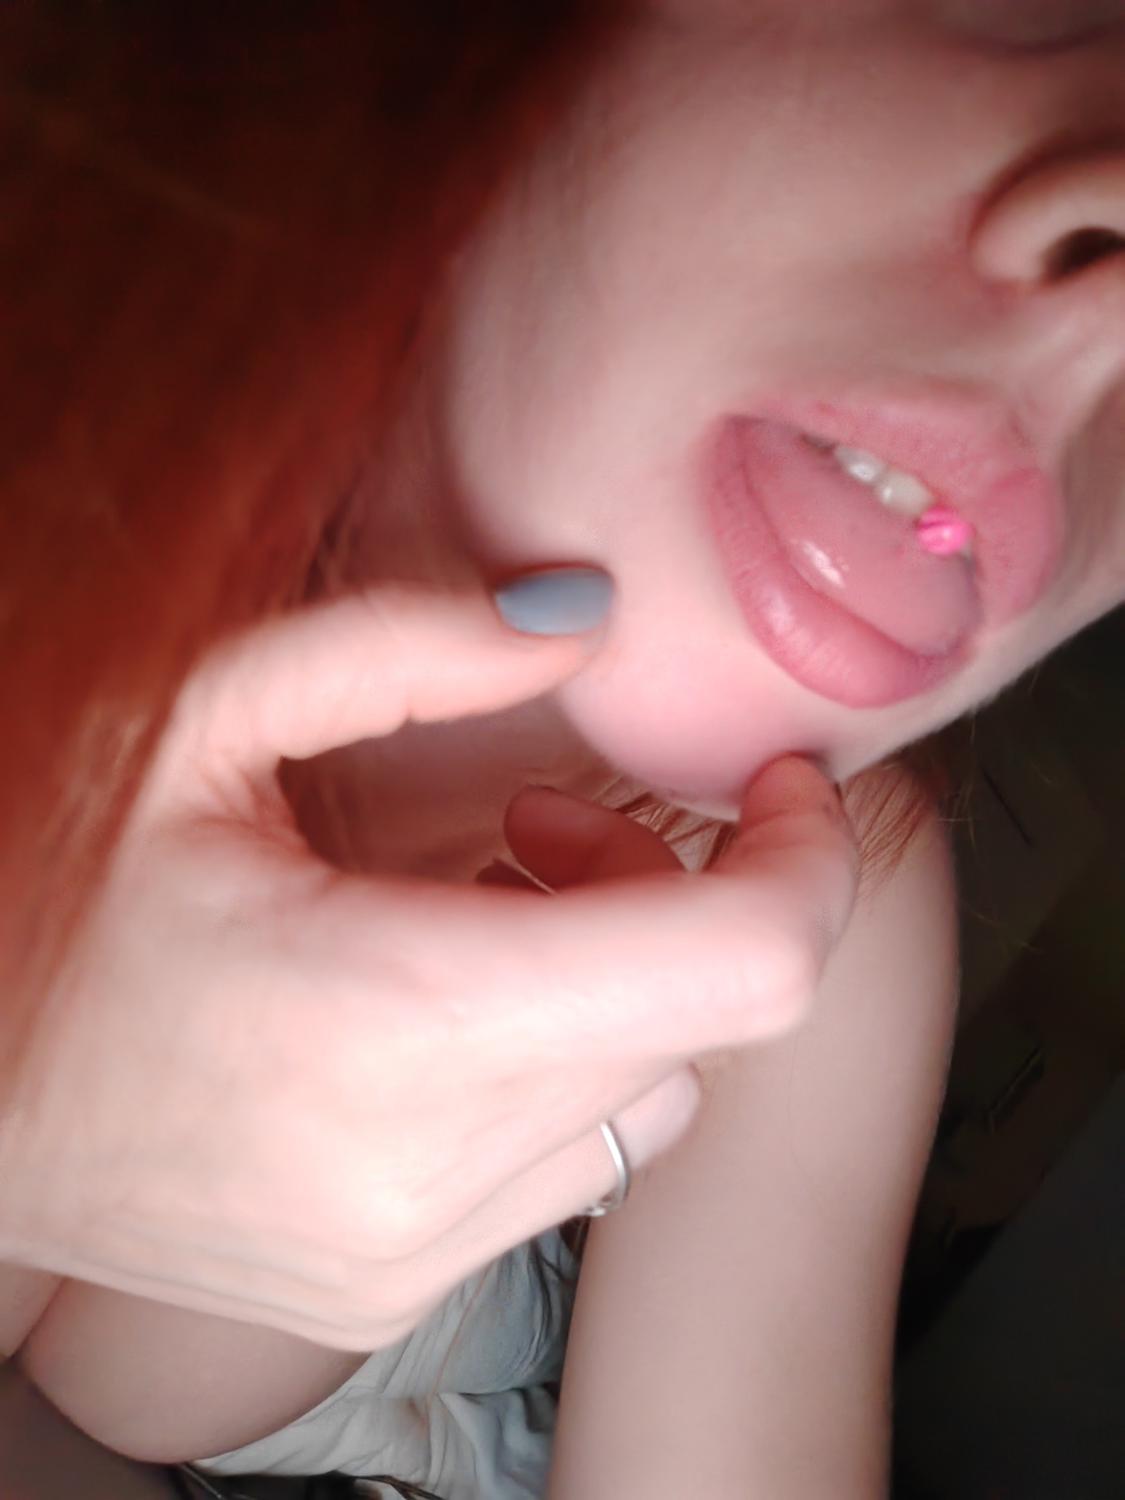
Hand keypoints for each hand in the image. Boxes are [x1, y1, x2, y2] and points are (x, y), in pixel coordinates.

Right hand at [1, 585, 856, 1350]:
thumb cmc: (64, 895)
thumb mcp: (206, 718)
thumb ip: (406, 644)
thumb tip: (585, 614)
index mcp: (397, 1012)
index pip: (741, 966)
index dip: (804, 859)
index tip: (780, 787)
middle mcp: (423, 1167)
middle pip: (704, 1020)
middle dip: (676, 898)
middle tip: (550, 822)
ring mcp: (411, 1250)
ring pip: (653, 1096)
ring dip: (618, 985)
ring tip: (486, 909)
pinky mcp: (390, 1288)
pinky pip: (576, 1167)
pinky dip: (566, 1068)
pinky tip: (455, 1011)